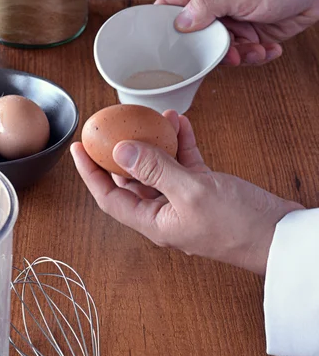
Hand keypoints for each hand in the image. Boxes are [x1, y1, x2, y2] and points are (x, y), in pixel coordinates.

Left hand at [71, 111, 303, 275]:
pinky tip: (181, 125)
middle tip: (115, 126)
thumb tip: (121, 151)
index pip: (110, 198)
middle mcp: (165, 214)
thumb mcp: (192, 192)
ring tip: (155, 117)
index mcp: (154, 222)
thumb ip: (156, 170)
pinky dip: (181, 146)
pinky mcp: (205, 193)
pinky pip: (185, 166)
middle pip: (132, 182)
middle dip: (122, 152)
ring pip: (160, 170)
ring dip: (156, 144)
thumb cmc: (238, 226)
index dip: (90, 174)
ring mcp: (185, 203)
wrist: (278, 237)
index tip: (78, 148)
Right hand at [156, 0, 318, 65]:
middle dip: (210, 52)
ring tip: (255, 49)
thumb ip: (207, 6)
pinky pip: (242, 56)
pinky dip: (256, 56)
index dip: (162, 25)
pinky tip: (268, 48)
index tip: (161, 46)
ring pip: (220, 52)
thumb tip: (180, 23)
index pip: (170, 6)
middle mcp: (215, 6)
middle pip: (195, 39)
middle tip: (226, 53)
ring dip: (239, 57)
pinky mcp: (248, 36)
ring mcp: (231, 22)